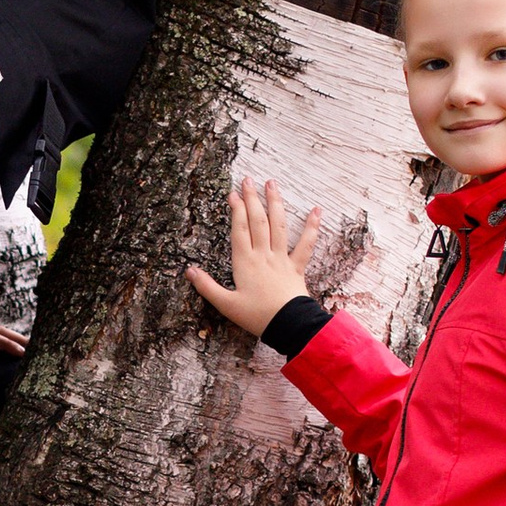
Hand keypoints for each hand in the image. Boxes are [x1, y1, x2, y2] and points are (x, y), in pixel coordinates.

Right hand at [188, 177, 322, 338]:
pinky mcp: (297, 267)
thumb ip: (207, 287)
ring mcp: (282, 259)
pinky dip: (311, 227)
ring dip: (275, 203)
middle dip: (252, 199)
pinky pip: (306, 244)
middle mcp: (264, 255)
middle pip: (258, 221)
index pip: (240, 229)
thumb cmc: (257, 317)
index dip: (236, 210)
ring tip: (272, 184)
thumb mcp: (226, 305)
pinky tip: (316, 210)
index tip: (233, 193)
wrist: (289, 326)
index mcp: (245, 263)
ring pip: (279, 225)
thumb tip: (188, 270)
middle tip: (248, 179)